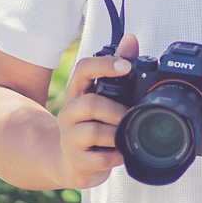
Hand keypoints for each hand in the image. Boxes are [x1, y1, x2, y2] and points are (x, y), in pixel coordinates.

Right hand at [53, 33, 136, 188]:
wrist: (70, 163)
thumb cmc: (92, 125)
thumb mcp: (103, 97)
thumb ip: (117, 70)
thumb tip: (131, 39)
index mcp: (78, 92)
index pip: (84, 69)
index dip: (104, 65)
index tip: (126, 67)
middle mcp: (69, 112)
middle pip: (91, 103)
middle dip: (116, 110)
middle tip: (131, 115)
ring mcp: (69, 138)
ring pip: (94, 132)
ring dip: (117, 134)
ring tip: (127, 137)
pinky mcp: (76, 162)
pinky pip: (99, 158)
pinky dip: (116, 156)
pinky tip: (121, 154)